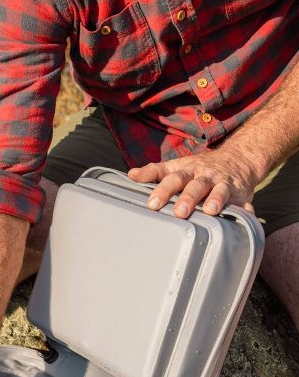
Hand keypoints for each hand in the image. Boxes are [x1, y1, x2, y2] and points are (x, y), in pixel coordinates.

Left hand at [128, 148, 258, 217]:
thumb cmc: (197, 169)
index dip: (161, 189)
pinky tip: (244, 217)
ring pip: (219, 190)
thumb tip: (131, 175)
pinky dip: (244, 210)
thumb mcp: (175, 166)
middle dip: (187, 198)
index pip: (171, 178)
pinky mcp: (240, 194)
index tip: (151, 204)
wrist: (236, 160)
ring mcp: (223, 184)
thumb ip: (154, 172)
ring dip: (215, 200)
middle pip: (195, 185)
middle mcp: (204, 176)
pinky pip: (243, 203)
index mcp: (186, 170)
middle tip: (178, 213)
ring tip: (210, 211)